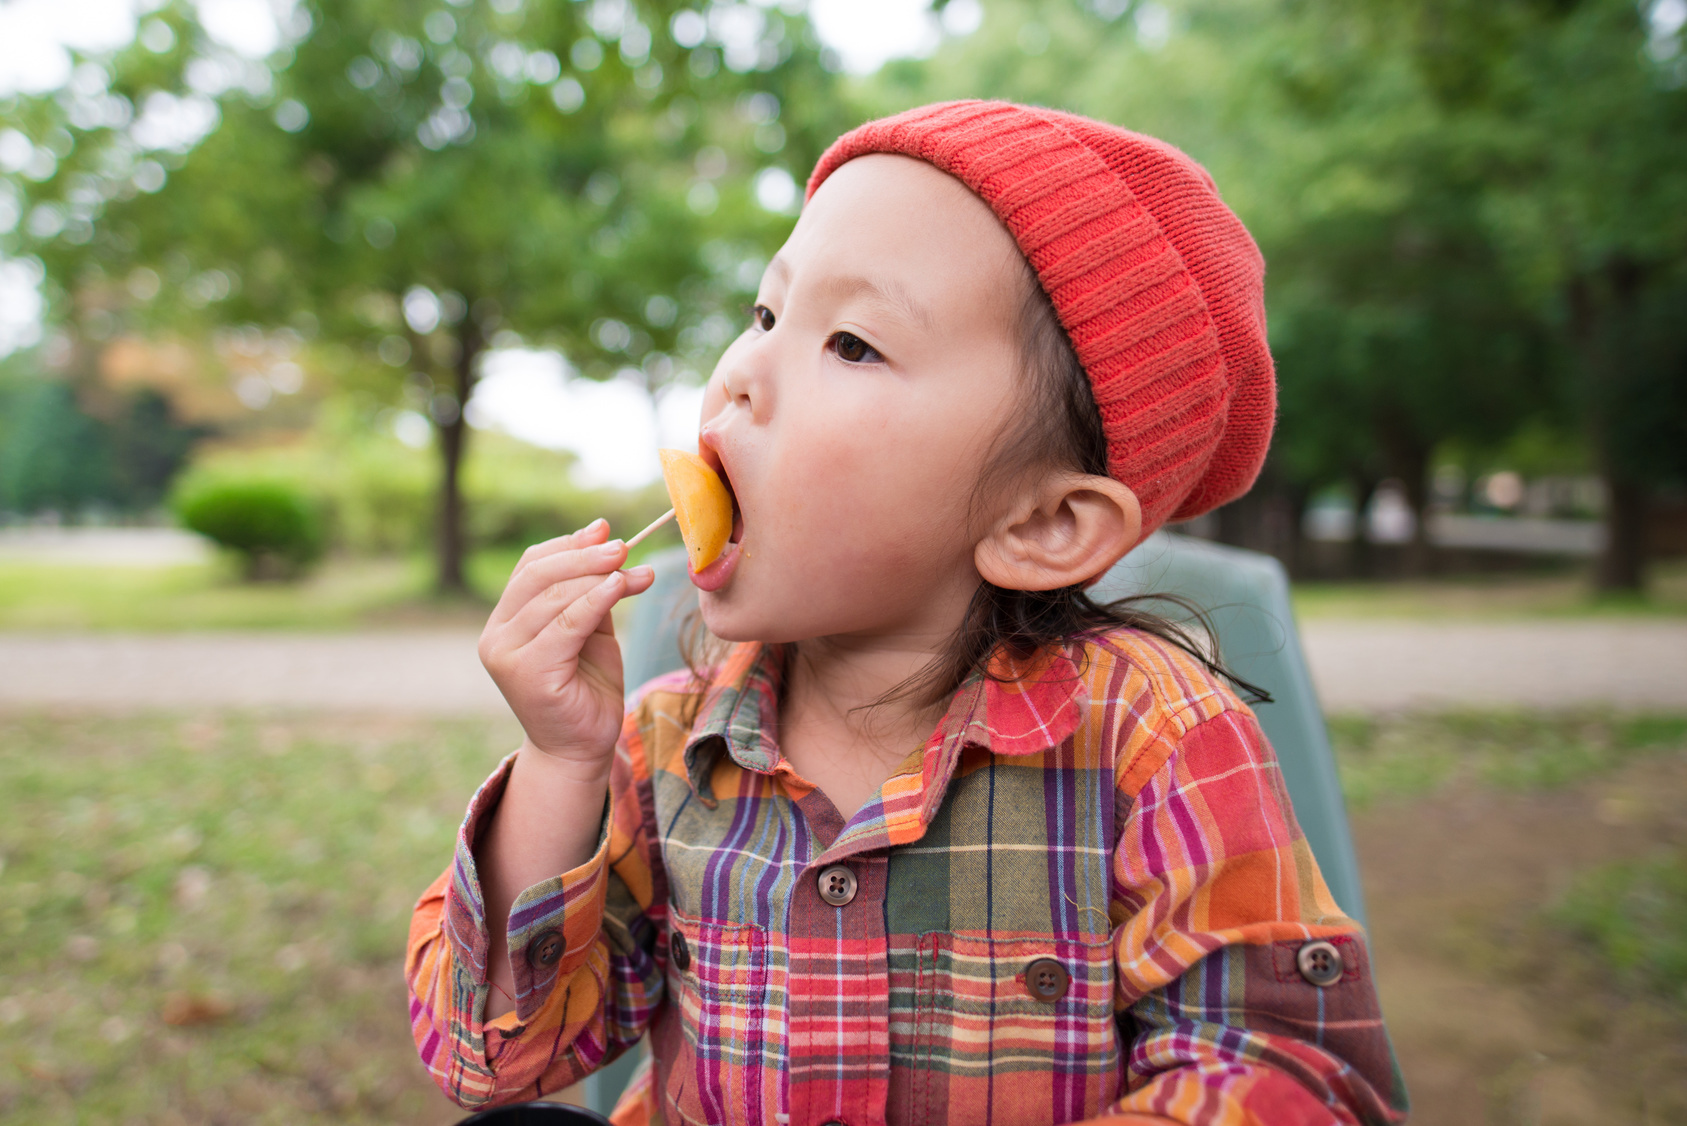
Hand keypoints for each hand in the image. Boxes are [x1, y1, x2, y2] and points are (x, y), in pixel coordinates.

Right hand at [478, 519, 656, 771]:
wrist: (582, 746)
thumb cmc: (587, 686)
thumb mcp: (589, 626)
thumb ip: (589, 586)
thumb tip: (599, 529)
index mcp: (504, 620)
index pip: (530, 567)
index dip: (568, 545)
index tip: (605, 531)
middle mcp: (496, 636)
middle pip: (539, 576)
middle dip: (585, 556)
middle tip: (624, 546)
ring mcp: (507, 655)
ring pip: (555, 597)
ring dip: (600, 576)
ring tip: (636, 571)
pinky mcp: (528, 673)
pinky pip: (567, 624)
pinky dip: (596, 600)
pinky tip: (621, 587)